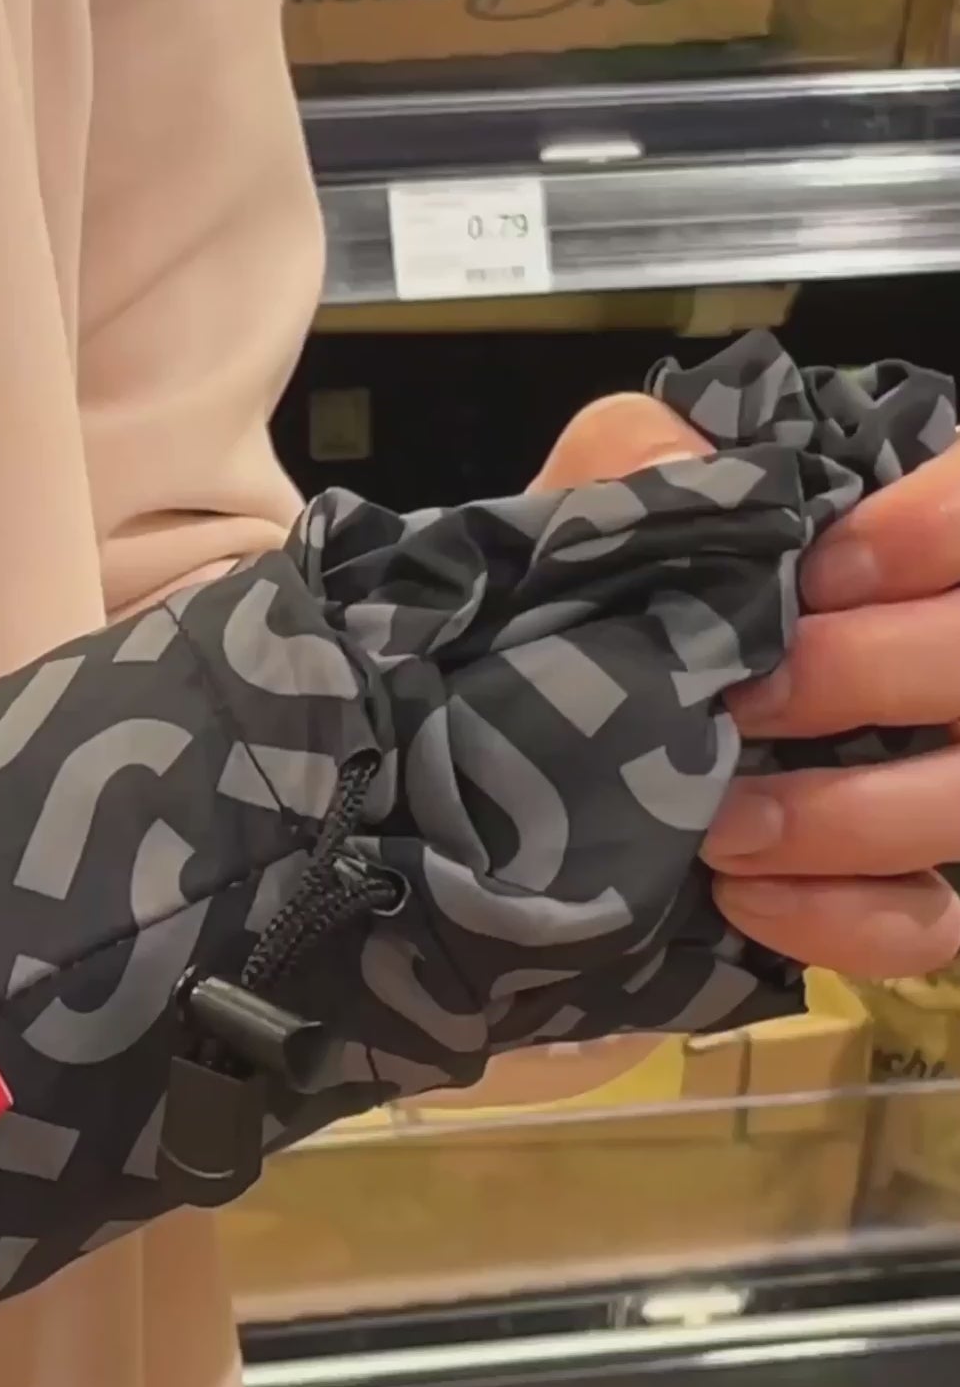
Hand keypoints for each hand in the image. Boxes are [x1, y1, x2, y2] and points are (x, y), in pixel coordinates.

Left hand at [534, 393, 959, 979]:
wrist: (472, 795)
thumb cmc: (547, 632)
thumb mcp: (565, 530)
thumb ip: (624, 460)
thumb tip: (697, 463)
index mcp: (868, 555)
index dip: (930, 533)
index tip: (812, 575)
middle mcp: (917, 666)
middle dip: (872, 672)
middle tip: (744, 703)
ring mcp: (913, 788)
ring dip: (848, 814)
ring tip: (719, 824)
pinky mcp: (877, 898)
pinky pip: (924, 925)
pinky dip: (837, 916)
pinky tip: (737, 894)